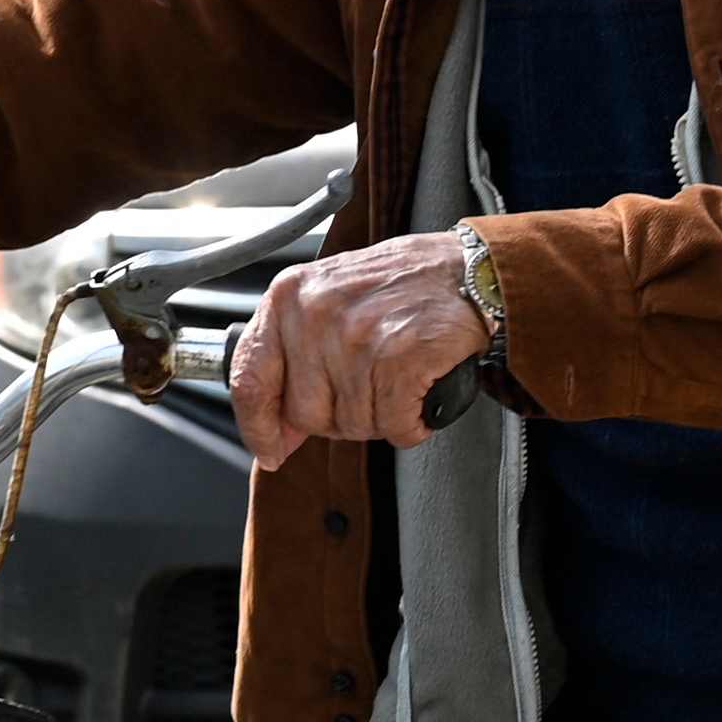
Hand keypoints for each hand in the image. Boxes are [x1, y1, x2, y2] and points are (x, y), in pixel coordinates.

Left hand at [227, 232, 490, 467]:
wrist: (472, 272)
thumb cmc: (404, 284)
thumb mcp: (331, 298)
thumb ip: (296, 356)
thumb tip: (277, 430)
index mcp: (289, 297)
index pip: (249, 378)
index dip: (258, 426)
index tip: (271, 449)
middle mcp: (315, 314)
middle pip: (306, 414)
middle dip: (340, 418)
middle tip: (370, 390)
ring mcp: (356, 338)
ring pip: (353, 423)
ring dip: (381, 417)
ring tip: (399, 380)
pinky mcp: (399, 360)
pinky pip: (395, 425)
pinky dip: (412, 422)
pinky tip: (419, 393)